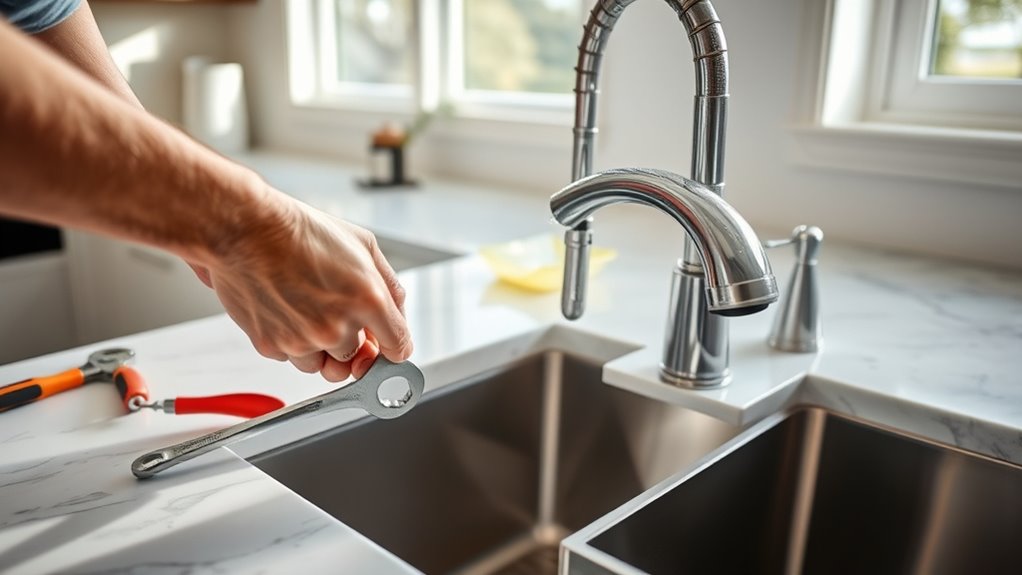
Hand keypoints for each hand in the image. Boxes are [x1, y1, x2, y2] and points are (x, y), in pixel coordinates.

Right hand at [197, 198, 411, 381]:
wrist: (245, 228)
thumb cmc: (299, 230)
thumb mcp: (363, 245)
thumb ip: (389, 285)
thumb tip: (397, 313)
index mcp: (368, 300)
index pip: (398, 348)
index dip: (391, 347)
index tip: (383, 344)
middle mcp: (337, 326)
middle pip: (356, 361)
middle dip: (352, 344)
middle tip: (336, 316)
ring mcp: (303, 340)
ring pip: (322, 366)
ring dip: (320, 347)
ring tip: (307, 308)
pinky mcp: (271, 345)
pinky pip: (291, 357)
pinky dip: (291, 341)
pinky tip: (285, 308)